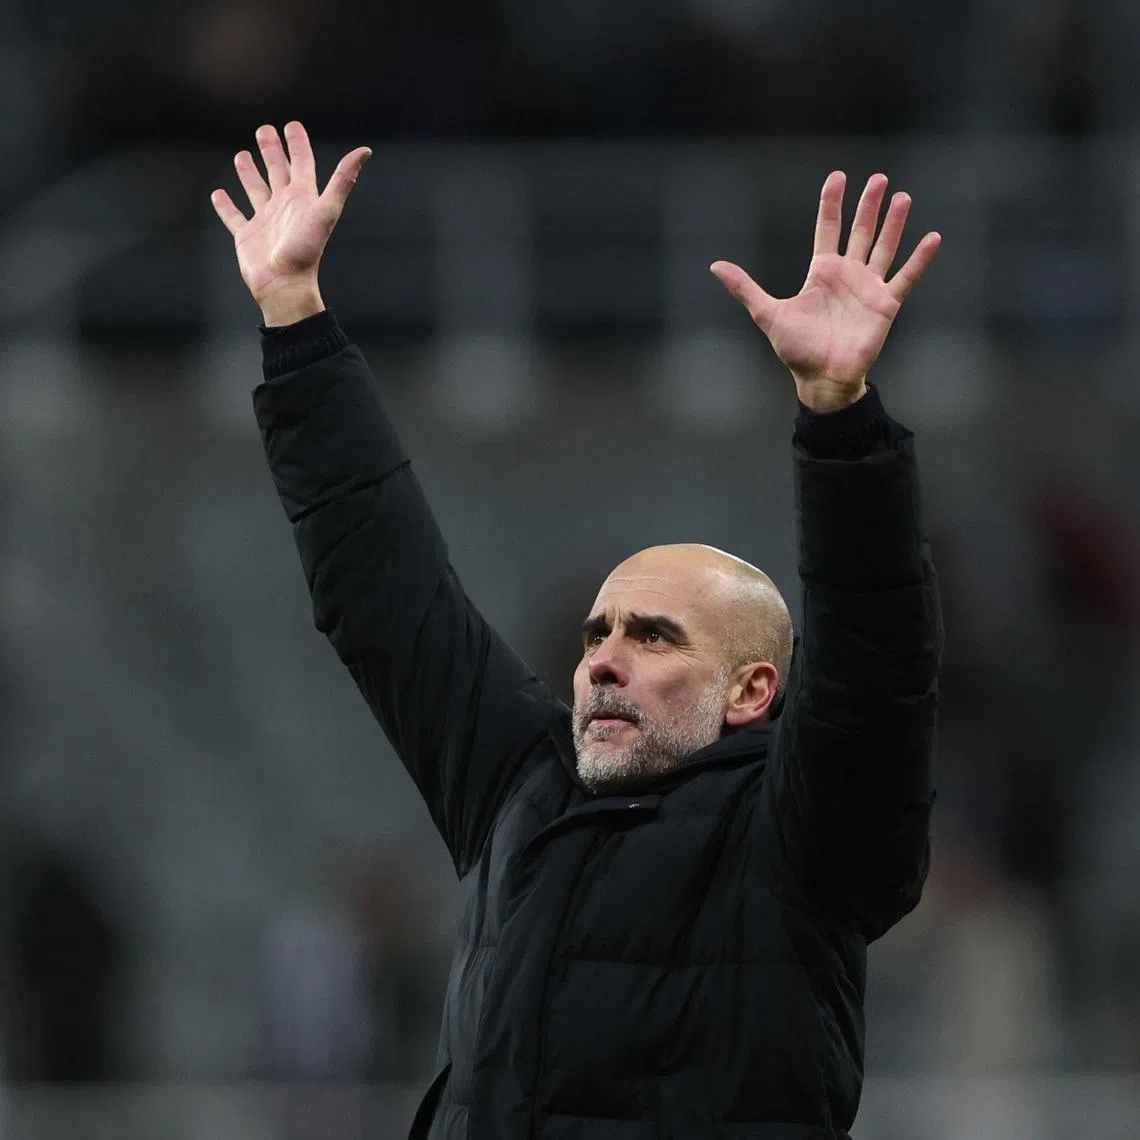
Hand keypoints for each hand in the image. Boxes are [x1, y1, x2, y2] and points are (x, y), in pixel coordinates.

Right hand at [210, 121, 371, 325]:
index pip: (301, 163)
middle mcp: (284, 206)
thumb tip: (365, 151)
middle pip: (277, 171)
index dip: (297, 144)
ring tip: (241, 155)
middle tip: (264, 130)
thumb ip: (343, 179)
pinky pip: (234, 216)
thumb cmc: (305, 250)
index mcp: (303, 198)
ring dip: (249, 173)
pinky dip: (226, 206)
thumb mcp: (326, 210)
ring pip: (256, 189)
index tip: (291, 125)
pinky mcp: (247, 236)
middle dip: (271, 150)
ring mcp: (265, 220)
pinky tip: (218, 194)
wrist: (285, 284)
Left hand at [711, 171, 940, 411]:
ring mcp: (868, 288)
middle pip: (860, 231)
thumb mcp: (767, 313)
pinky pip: (906, 277)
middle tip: (877, 178)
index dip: (832, 203)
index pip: (828, 229)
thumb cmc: (796, 349)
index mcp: (821, 273)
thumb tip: (715, 266)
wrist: (822, 378)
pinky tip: (932, 238)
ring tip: (902, 197)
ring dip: (894, 223)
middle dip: (868, 205)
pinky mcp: (886, 304)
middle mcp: (847, 275)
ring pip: (883, 247)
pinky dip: (919, 259)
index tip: (837, 177)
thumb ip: (745, 288)